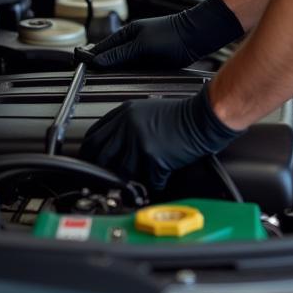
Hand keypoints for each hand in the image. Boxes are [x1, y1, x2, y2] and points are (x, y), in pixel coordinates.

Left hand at [78, 85, 243, 189]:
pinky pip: (148, 179)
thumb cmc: (180, 115)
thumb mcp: (146, 111)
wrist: (202, 117)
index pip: (94, 136)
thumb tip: (112, 149)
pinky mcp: (152, 156)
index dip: (91, 153)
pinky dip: (155, 182)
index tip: (92, 163)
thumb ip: (126, 126)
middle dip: (105, 171)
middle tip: (111, 180)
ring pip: (123, 172)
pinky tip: (162, 174)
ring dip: (133, 178)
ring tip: (145, 175)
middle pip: (103, 156)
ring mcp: (138, 141)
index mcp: (124, 113)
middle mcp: (127, 126)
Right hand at [80, 0, 242, 69]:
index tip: (78, 68)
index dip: (90, 57)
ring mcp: (141, 52)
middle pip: (111, 58)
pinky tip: (123, 84)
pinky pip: (134, 70)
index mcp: (127, 33)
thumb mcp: (141, 45)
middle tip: (87, 81)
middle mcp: (132, 42)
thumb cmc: (171, 35)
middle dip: (101, 68)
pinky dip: (127, 76)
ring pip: (122, 65)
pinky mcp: (151, 61)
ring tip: (102, 85)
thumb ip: (119, 54)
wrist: (195, 37)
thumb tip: (98, 61)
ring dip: (115, 73)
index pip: (102, 47)